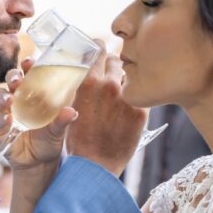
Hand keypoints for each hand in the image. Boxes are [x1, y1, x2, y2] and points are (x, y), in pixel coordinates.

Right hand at [0, 57, 77, 171]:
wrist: (38, 163)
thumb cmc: (49, 140)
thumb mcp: (58, 130)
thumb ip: (63, 120)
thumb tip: (71, 111)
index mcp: (34, 94)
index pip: (30, 74)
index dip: (28, 65)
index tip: (30, 61)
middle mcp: (19, 99)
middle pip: (11, 80)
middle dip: (12, 76)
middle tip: (17, 79)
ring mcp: (7, 112)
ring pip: (0, 96)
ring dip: (3, 95)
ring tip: (9, 99)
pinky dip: (1, 118)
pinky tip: (7, 120)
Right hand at [66, 52, 146, 176]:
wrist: (95, 167)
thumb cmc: (78, 140)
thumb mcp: (71, 107)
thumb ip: (79, 87)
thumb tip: (84, 72)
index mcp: (90, 82)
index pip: (98, 48)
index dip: (97, 45)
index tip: (98, 46)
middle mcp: (110, 86)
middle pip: (115, 59)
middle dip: (111, 63)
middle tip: (108, 72)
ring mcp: (128, 98)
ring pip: (129, 77)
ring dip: (123, 80)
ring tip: (117, 92)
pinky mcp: (141, 112)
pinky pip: (139, 95)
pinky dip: (133, 97)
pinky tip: (125, 107)